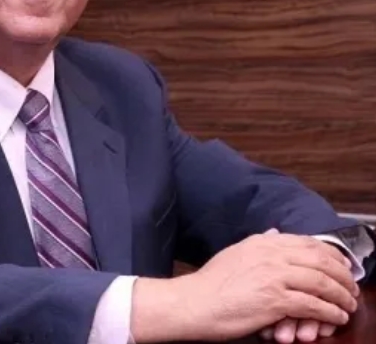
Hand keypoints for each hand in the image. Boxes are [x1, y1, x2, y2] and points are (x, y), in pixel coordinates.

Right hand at [163, 229, 358, 340]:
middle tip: (352, 286)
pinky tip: (336, 316)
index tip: (341, 264)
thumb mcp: (236, 252)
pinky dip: (330, 312)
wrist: (195, 302)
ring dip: (341, 295)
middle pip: (319, 260)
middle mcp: (270, 254)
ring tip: (349, 304)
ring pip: (321, 282)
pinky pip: (313, 304)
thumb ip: (259, 243)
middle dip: (342, 274)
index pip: (307, 242)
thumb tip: (275, 233)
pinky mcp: (275, 299)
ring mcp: (274, 276)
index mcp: (262, 242)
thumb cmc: (212, 282)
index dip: (331, 254)